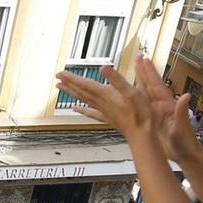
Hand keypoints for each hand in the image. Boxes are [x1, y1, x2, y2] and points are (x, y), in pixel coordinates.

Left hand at [54, 59, 171, 147]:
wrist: (143, 133)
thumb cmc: (139, 114)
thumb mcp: (131, 92)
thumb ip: (116, 79)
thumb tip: (104, 68)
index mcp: (106, 95)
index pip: (85, 84)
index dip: (72, 78)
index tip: (61, 73)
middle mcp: (102, 103)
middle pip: (81, 92)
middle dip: (69, 84)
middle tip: (58, 79)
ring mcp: (104, 111)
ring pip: (84, 100)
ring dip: (73, 93)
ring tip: (63, 89)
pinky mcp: (108, 117)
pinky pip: (91, 112)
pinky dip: (83, 109)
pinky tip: (77, 109)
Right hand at [123, 55, 202, 161]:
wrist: (187, 155)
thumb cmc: (186, 143)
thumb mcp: (182, 127)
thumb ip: (183, 112)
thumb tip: (186, 96)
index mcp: (167, 106)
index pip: (156, 86)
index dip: (149, 73)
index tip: (143, 60)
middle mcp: (162, 107)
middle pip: (151, 85)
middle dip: (145, 71)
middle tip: (139, 58)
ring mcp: (158, 114)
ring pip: (146, 94)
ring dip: (140, 82)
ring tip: (134, 72)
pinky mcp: (154, 122)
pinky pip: (143, 108)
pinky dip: (136, 100)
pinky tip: (132, 98)